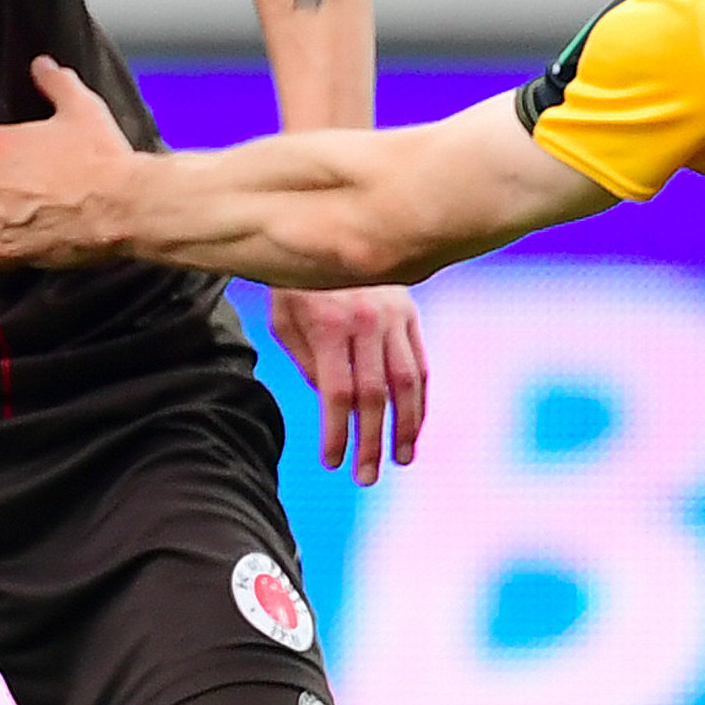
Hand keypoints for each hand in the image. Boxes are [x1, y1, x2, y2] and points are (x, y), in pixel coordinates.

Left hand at [268, 283, 426, 485]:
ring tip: (401, 458)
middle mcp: (367, 321)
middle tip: (365, 476)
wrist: (324, 228)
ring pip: (407, 383)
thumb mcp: (284, 320)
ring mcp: (394, 316)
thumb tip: (332, 404)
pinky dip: (420, 399)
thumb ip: (305, 363)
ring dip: (406, 427)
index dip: (337, 433)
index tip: (332, 461)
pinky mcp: (410, 312)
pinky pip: (421, 363)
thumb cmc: (294, 282)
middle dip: (371, 441)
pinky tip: (415, 425)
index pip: (339, 394)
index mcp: (330, 324)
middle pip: (375, 396)